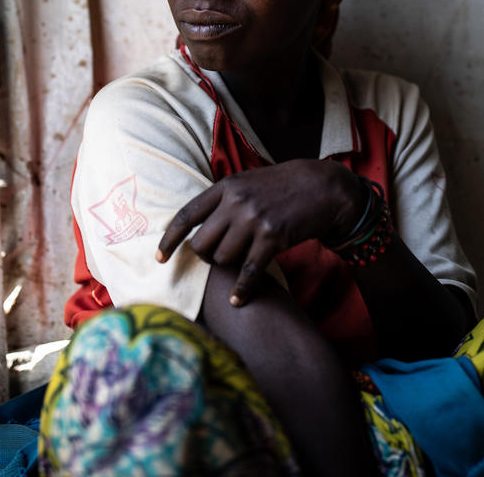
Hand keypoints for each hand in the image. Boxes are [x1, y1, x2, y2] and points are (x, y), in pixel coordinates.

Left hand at [156, 159, 364, 306]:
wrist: (324, 187)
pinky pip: (249, 270)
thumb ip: (224, 200)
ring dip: (228, 267)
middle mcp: (236, 202)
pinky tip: (237, 300)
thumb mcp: (249, 182)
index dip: (169, 240)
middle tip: (218, 258)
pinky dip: (242, 289)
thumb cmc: (284, 186)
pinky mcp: (273, 238)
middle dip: (206, 257)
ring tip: (241, 262)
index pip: (186, 216)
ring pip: (223, 258)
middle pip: (202, 243)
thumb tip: (197, 226)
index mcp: (226, 187)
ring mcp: (254, 219)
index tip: (160, 258)